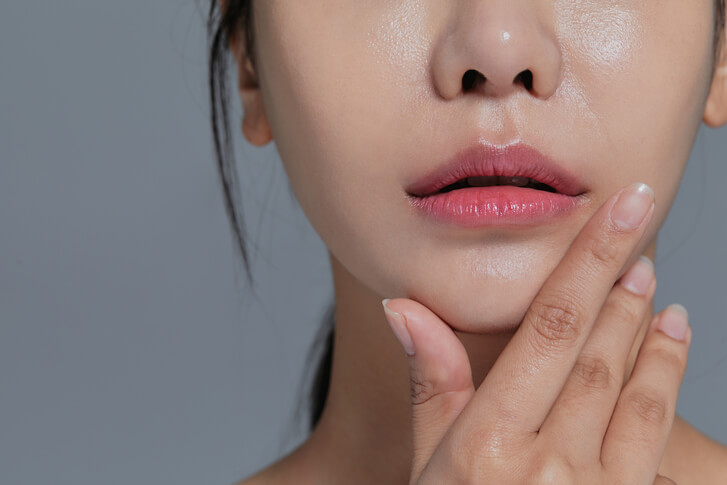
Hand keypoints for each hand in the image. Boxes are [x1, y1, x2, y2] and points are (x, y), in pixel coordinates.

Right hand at [382, 182, 690, 483]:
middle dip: (622, 289)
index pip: (548, 330)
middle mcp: (545, 465)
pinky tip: (670, 353)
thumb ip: (429, 384)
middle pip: (596, 354)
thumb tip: (404, 307)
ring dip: (653, 337)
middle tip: (639, 236)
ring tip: (662, 295)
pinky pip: (653, 440)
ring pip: (635, 394)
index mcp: (487, 443)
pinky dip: (664, 388)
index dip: (587, 265)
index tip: (618, 213)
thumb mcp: (423, 465)